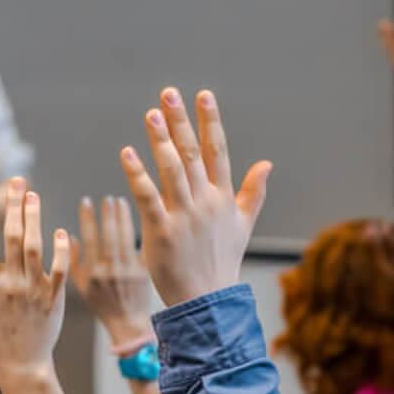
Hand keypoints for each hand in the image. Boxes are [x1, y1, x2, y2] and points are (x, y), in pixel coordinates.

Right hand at [0, 178, 69, 378]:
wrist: (22, 364)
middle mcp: (9, 283)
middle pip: (11, 236)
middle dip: (14, 206)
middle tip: (18, 183)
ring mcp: (32, 290)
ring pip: (34, 246)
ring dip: (34, 218)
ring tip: (34, 197)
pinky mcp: (53, 298)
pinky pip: (60, 268)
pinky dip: (62, 249)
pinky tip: (61, 231)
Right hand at [72, 196, 154, 346]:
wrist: (128, 323)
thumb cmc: (102, 305)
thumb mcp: (81, 287)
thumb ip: (73, 262)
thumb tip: (68, 236)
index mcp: (92, 273)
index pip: (88, 238)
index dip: (87, 217)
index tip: (86, 201)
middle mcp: (110, 271)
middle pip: (109, 234)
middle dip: (107, 213)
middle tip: (106, 198)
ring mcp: (129, 270)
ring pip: (126, 237)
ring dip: (123, 217)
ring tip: (120, 201)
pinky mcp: (144, 271)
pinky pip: (140, 246)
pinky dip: (138, 230)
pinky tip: (137, 216)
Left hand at [121, 88, 270, 306]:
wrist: (207, 300)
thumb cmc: (221, 261)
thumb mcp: (242, 225)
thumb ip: (253, 192)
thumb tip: (267, 163)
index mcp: (223, 197)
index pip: (217, 151)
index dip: (210, 122)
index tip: (203, 95)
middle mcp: (205, 202)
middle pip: (192, 154)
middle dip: (181, 121)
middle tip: (168, 93)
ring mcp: (184, 216)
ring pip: (172, 170)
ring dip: (160, 140)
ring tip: (151, 114)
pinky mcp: (161, 231)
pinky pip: (147, 197)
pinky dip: (137, 174)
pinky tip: (127, 152)